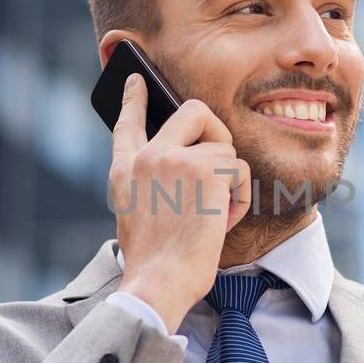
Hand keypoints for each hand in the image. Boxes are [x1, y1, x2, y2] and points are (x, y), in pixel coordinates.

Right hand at [109, 73, 250, 331]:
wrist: (157, 282)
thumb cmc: (153, 262)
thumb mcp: (136, 215)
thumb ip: (151, 184)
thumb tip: (188, 165)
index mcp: (124, 171)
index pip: (127, 124)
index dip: (134, 99)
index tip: (137, 80)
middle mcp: (147, 157)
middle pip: (193, 112)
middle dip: (217, 132)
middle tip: (220, 164)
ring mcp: (175, 159)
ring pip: (225, 151)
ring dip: (229, 185)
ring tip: (213, 216)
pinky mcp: (205, 170)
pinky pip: (239, 171)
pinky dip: (239, 199)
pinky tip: (222, 221)